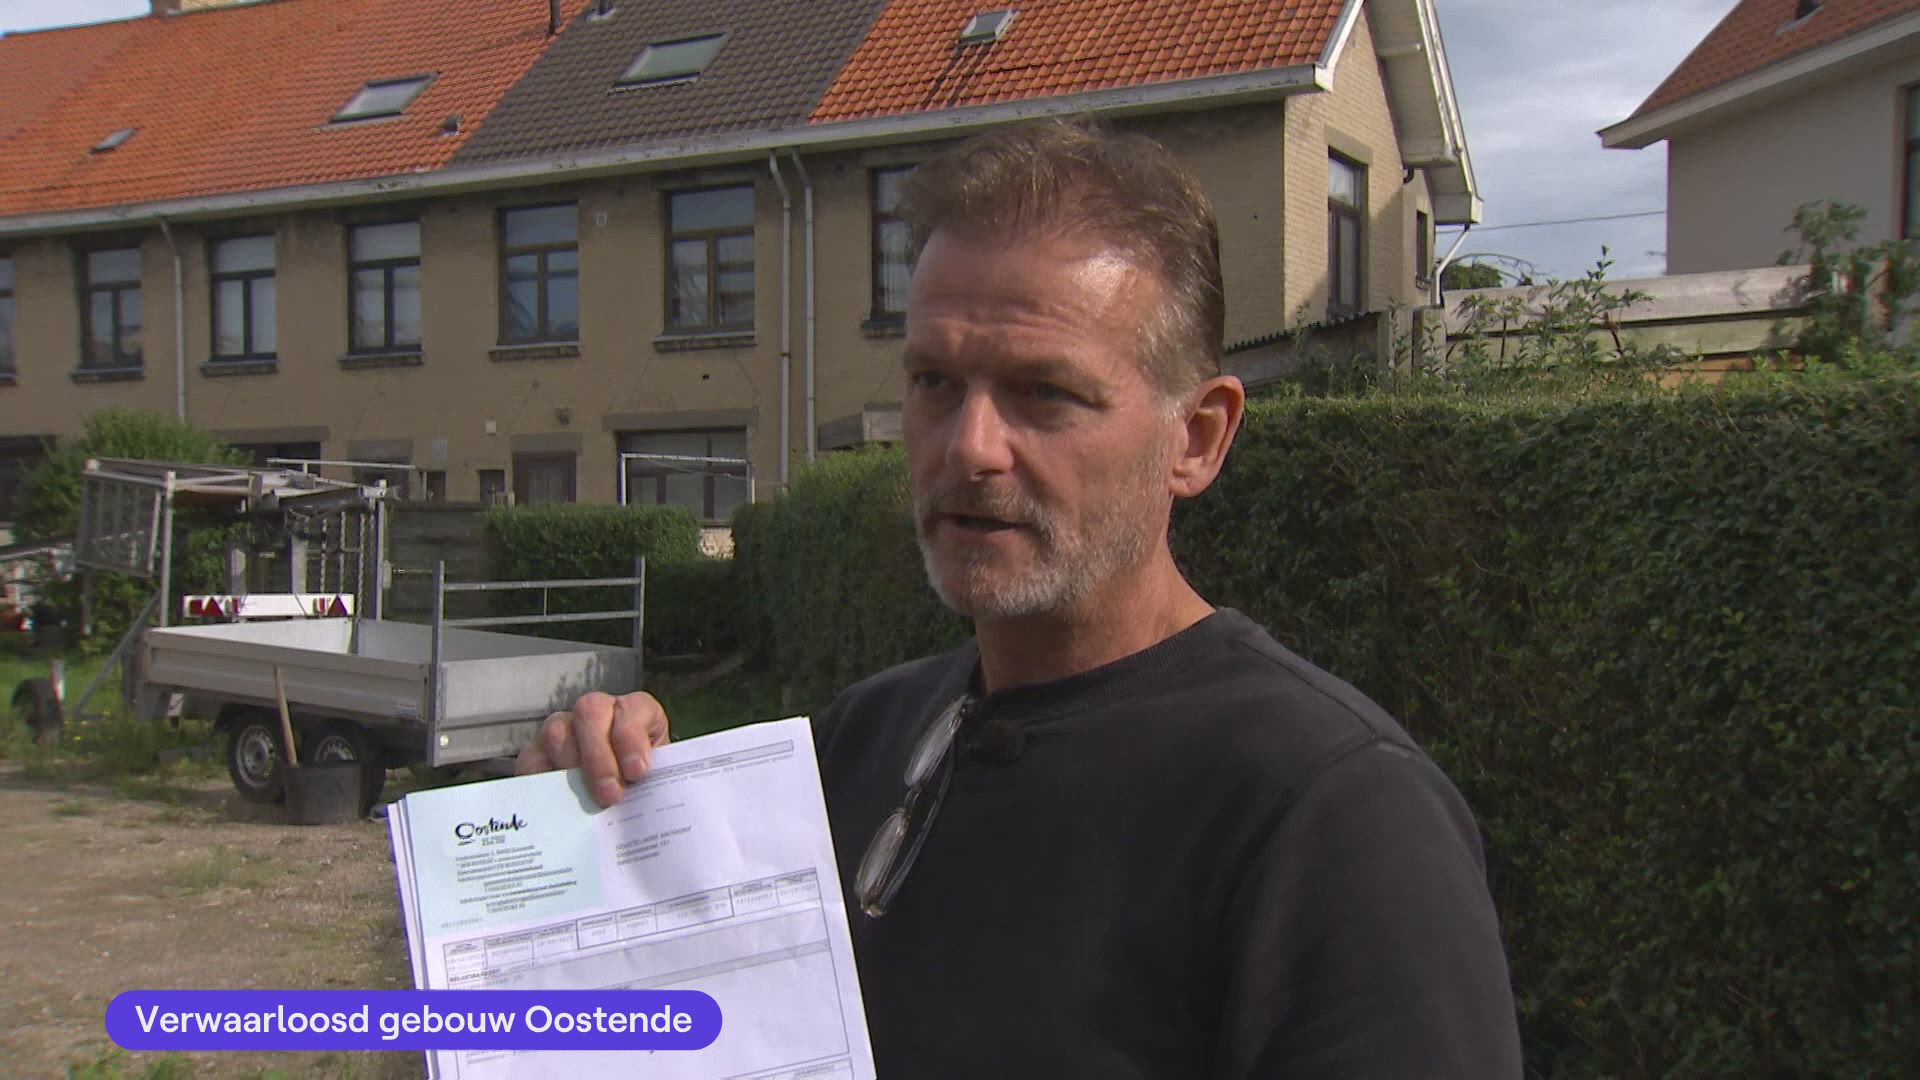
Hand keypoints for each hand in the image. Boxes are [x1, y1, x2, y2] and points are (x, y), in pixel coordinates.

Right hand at [516, 691, 671, 807]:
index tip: (638, 772)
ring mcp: (564, 729)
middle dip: (600, 755)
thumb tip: (647, 802)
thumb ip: (656, 786)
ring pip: (558, 730)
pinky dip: (544, 781)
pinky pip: (532, 760)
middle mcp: (598, 713)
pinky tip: (557, 803)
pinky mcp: (537, 754)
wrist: (619, 810)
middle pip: (591, 711)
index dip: (633, 737)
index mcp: (636, 714)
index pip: (634, 709)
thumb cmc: (642, 790)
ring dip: (572, 766)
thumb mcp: (656, 784)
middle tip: (609, 794)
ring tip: (584, 801)